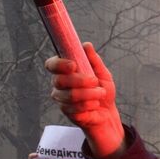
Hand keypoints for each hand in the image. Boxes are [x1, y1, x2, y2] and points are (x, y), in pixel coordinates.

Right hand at [46, 44, 123, 158]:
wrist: (107, 113)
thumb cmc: (102, 90)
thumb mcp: (103, 74)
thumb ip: (94, 60)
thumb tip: (86, 45)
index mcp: (65, 72)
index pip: (51, 64)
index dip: (59, 64)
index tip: (74, 65)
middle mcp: (59, 84)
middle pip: (60, 80)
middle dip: (80, 80)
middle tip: (95, 82)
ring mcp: (61, 98)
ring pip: (69, 95)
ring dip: (89, 94)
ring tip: (101, 94)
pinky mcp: (66, 111)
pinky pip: (74, 107)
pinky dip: (89, 105)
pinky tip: (95, 104)